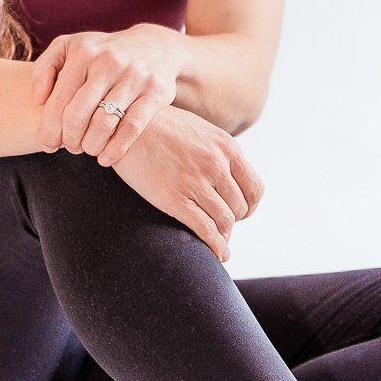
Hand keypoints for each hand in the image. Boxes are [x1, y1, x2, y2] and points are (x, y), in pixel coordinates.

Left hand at [29, 23, 186, 164]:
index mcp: (83, 53)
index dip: (49, 129)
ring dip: (90, 145)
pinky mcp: (154, 92)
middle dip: (69, 139)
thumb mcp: (70, 48)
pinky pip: (131, 128)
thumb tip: (37, 100)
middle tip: (69, 147)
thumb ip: (44, 69)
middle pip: (77, 115)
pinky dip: (116, 149)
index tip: (48, 144)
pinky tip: (106, 158)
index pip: (58, 101)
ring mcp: (133, 77)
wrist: (155, 46)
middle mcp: (108, 62)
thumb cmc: (102, 54)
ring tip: (87, 149)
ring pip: (104, 124)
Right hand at [109, 104, 263, 262]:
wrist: (125, 126)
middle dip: (234, 221)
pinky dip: (215, 246)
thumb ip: (219, 153)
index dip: (249, 206)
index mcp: (226, 147)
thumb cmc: (161, 127)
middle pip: (240, 207)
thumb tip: (230, 178)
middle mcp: (216, 164)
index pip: (255, 189)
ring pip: (225, 221)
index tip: (240, 213)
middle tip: (222, 226)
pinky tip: (217, 253)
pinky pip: (204, 229)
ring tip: (219, 243)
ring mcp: (195, 182)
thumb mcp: (200, 131)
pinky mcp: (174, 198)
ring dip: (224, 236)